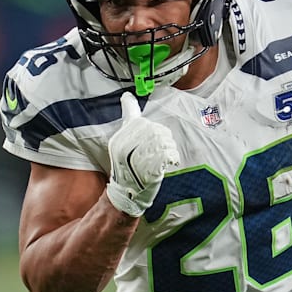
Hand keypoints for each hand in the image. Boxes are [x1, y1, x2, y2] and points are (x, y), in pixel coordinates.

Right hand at [106, 92, 180, 216]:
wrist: (126, 194)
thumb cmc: (128, 168)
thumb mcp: (123, 144)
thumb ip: (129, 122)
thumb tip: (127, 96)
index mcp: (119, 139)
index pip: (134, 120)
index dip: (139, 117)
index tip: (133, 108)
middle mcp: (126, 146)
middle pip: (154, 129)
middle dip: (164, 137)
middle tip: (163, 149)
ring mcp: (136, 157)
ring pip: (163, 140)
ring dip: (169, 148)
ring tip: (165, 158)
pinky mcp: (148, 168)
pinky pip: (167, 154)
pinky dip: (172, 157)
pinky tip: (170, 162)